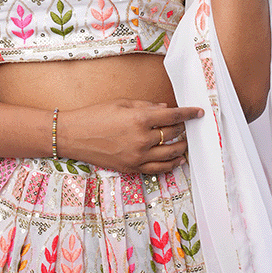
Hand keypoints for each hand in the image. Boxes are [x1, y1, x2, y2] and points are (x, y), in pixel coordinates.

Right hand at [60, 99, 199, 173]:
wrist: (73, 136)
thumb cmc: (94, 115)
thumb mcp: (121, 103)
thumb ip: (146, 106)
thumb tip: (165, 109)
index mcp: (140, 119)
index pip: (173, 117)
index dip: (188, 113)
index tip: (198, 112)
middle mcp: (141, 139)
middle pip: (173, 135)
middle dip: (184, 129)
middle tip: (188, 125)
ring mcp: (137, 156)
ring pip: (170, 154)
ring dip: (181, 147)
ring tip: (186, 143)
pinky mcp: (131, 168)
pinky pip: (157, 169)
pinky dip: (170, 164)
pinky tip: (177, 159)